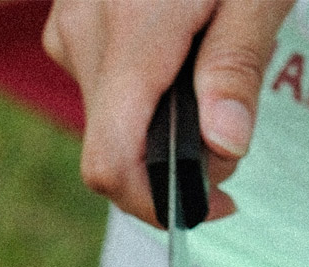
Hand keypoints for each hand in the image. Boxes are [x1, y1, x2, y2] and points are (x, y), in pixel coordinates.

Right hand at [42, 0, 291, 223]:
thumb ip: (237, 69)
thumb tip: (225, 147)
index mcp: (133, 36)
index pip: (111, 163)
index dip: (156, 205)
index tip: (214, 205)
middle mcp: (85, 34)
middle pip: (113, 145)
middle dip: (173, 161)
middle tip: (235, 134)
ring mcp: (71, 22)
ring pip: (107, 114)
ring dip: (160, 125)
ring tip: (215, 76)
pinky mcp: (72, 13)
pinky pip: (101, 76)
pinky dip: (144, 90)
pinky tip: (185, 52)